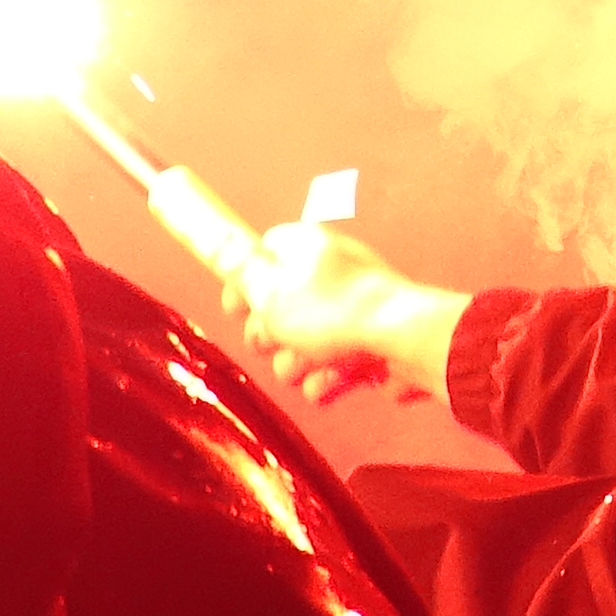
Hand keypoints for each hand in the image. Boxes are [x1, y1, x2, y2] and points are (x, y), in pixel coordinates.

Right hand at [220, 218, 469, 409]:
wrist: (403, 346)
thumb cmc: (337, 312)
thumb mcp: (268, 287)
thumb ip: (235, 265)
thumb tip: (213, 234)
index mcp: (306, 247)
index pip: (259, 255)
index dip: (242, 286)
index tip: (238, 306)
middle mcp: (328, 274)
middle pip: (273, 311)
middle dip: (270, 337)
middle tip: (279, 336)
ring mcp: (348, 313)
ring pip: (297, 348)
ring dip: (298, 364)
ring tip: (316, 361)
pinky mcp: (364, 348)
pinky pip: (326, 372)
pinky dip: (327, 380)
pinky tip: (338, 379)